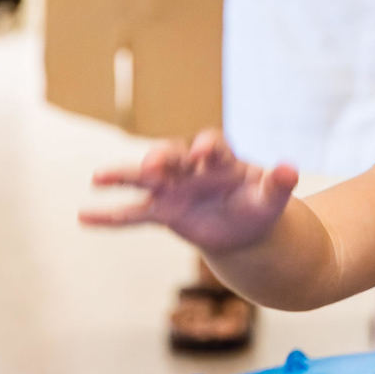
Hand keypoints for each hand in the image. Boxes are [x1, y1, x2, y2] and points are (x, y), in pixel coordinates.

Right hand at [79, 129, 299, 254]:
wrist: (245, 227)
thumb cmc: (259, 204)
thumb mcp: (272, 198)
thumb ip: (278, 183)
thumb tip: (291, 169)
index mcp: (221, 160)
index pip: (211, 145)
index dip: (206, 147)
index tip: (202, 151)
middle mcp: (192, 168)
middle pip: (173, 156)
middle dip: (162, 158)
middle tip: (154, 164)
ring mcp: (173, 188)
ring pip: (145, 178)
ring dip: (124, 176)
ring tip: (98, 177)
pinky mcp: (162, 211)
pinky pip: (133, 213)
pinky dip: (110, 216)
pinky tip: (83, 216)